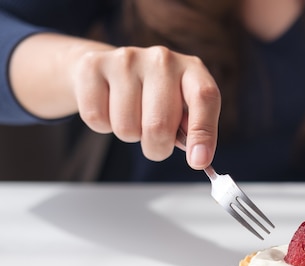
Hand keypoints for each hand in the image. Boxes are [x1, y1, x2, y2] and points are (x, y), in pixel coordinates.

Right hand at [72, 45, 219, 168]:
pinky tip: (110, 107)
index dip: (203, 133)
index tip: (198, 161)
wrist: (109, 68)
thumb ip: (192, 130)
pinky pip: (97, 118)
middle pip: (159, 126)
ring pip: (126, 128)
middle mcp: (162, 60)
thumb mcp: (182, 109)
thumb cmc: (155, 96)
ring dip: (130, 135)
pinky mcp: (93, 65)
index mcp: (192, 69)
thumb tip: (198, 157)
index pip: (204, 98)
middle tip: (155, 142)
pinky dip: (103, 126)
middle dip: (157, 147)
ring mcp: (127, 59)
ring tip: (132, 116)